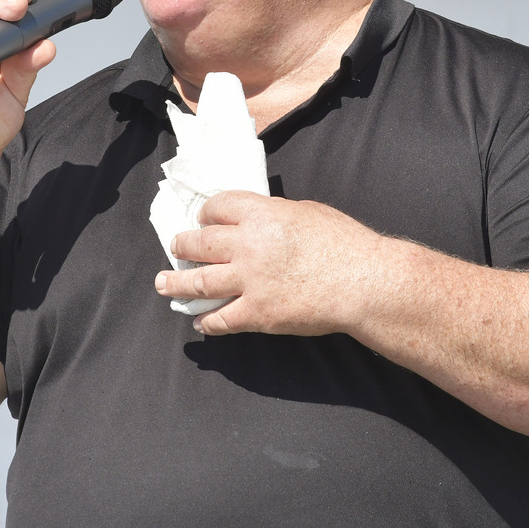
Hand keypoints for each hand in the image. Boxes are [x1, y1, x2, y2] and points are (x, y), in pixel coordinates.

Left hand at [155, 191, 383, 335]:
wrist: (364, 283)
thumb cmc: (345, 243)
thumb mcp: (307, 212)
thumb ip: (275, 215)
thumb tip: (258, 221)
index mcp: (261, 214)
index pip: (217, 207)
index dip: (206, 213)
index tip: (203, 219)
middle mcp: (247, 245)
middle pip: (199, 242)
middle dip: (182, 245)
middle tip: (174, 247)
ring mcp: (249, 281)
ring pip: (198, 282)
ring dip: (176, 284)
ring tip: (163, 284)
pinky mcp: (257, 314)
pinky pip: (221, 319)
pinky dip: (206, 321)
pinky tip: (200, 321)